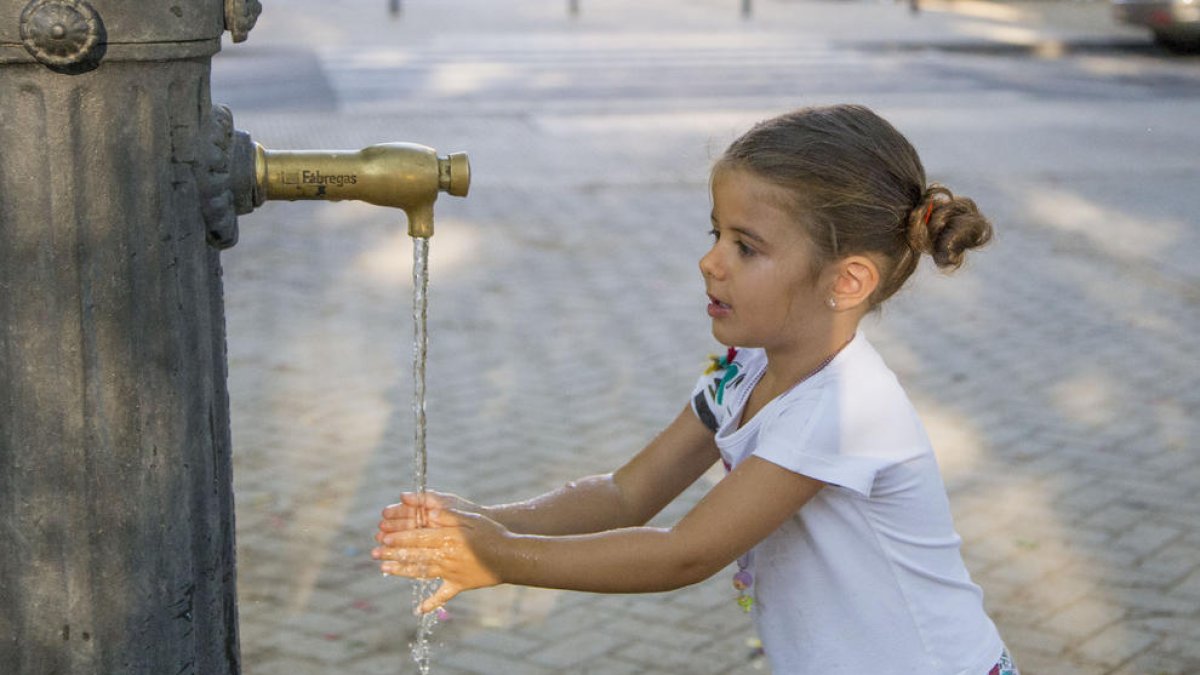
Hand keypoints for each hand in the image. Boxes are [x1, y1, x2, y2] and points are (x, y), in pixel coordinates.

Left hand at [372, 497, 505, 613]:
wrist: (512, 557)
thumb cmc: (493, 534)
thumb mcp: (473, 518)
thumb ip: (450, 514)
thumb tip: (430, 511)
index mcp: (448, 540)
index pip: (418, 538)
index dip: (400, 538)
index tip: (384, 538)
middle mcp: (446, 557)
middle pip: (415, 555)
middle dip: (393, 554)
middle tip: (375, 553)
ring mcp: (452, 573)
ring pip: (422, 572)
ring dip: (402, 571)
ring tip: (385, 569)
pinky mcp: (460, 585)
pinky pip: (443, 595)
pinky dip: (431, 604)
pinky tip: (419, 610)